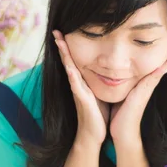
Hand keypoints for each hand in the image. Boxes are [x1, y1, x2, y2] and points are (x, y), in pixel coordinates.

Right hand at [53, 30, 109, 145]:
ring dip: (64, 56)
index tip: (66, 31)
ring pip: (69, 69)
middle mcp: (78, 84)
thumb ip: (101, 80)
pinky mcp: (82, 100)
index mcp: (83, 81)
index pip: (75, 60)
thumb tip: (109, 68)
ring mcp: (78, 91)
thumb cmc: (98, 114)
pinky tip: (69, 68)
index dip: (70, 46)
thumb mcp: (100, 92)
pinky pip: (76, 86)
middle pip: (68, 61)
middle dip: (62, 46)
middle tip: (56, 30)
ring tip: (58, 41)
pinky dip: (72, 76)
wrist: (93, 135)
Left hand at [109, 39, 166, 144]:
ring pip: (163, 66)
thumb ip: (122, 84)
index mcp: (142, 82)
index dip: (163, 55)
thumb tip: (115, 74)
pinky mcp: (147, 89)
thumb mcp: (121, 93)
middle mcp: (148, 83)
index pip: (155, 65)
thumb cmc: (120, 113)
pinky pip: (159, 73)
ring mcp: (149, 86)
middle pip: (163, 63)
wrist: (123, 131)